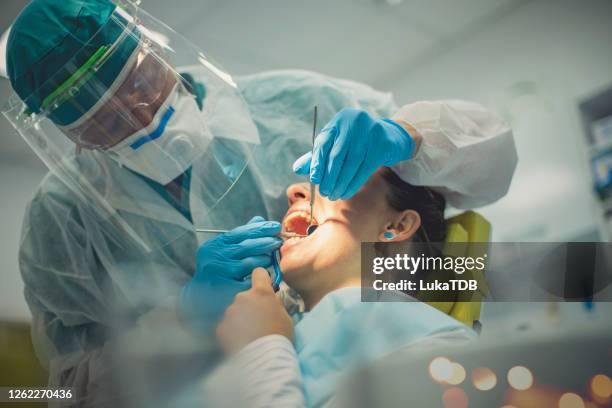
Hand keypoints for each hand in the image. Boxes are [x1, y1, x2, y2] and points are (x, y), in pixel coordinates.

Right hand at [180, 216, 282, 330]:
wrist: (202, 298)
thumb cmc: (217, 270)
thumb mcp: (223, 251)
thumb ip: (240, 236)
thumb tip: (259, 220)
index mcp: (215, 245)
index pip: (241, 232)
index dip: (260, 228)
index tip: (275, 226)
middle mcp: (215, 257)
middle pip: (247, 246)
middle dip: (266, 242)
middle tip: (278, 241)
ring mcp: (220, 274)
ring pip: (250, 263)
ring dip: (264, 259)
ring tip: (271, 258)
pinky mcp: (228, 289)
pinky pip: (250, 280)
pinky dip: (259, 277)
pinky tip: (265, 275)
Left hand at [216, 268, 292, 354]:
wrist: (264, 358)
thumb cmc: (280, 336)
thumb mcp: (285, 316)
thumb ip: (275, 304)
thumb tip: (271, 301)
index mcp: (261, 293)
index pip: (258, 273)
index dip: (261, 279)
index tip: (263, 286)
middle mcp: (243, 298)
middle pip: (246, 296)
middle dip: (250, 306)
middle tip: (258, 322)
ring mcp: (230, 312)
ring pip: (235, 312)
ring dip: (241, 319)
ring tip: (249, 335)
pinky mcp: (221, 327)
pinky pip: (227, 326)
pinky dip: (232, 332)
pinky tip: (240, 342)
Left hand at [293, 108, 414, 199]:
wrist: (389, 137)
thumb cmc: (356, 143)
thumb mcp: (336, 144)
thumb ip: (318, 155)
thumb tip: (297, 168)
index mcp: (339, 120)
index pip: (323, 142)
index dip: (317, 163)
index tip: (314, 180)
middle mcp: (355, 121)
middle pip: (337, 155)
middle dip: (329, 177)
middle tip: (324, 192)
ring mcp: (371, 131)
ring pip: (351, 164)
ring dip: (341, 183)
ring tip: (334, 195)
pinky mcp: (383, 144)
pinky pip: (365, 168)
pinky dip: (354, 184)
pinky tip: (346, 192)